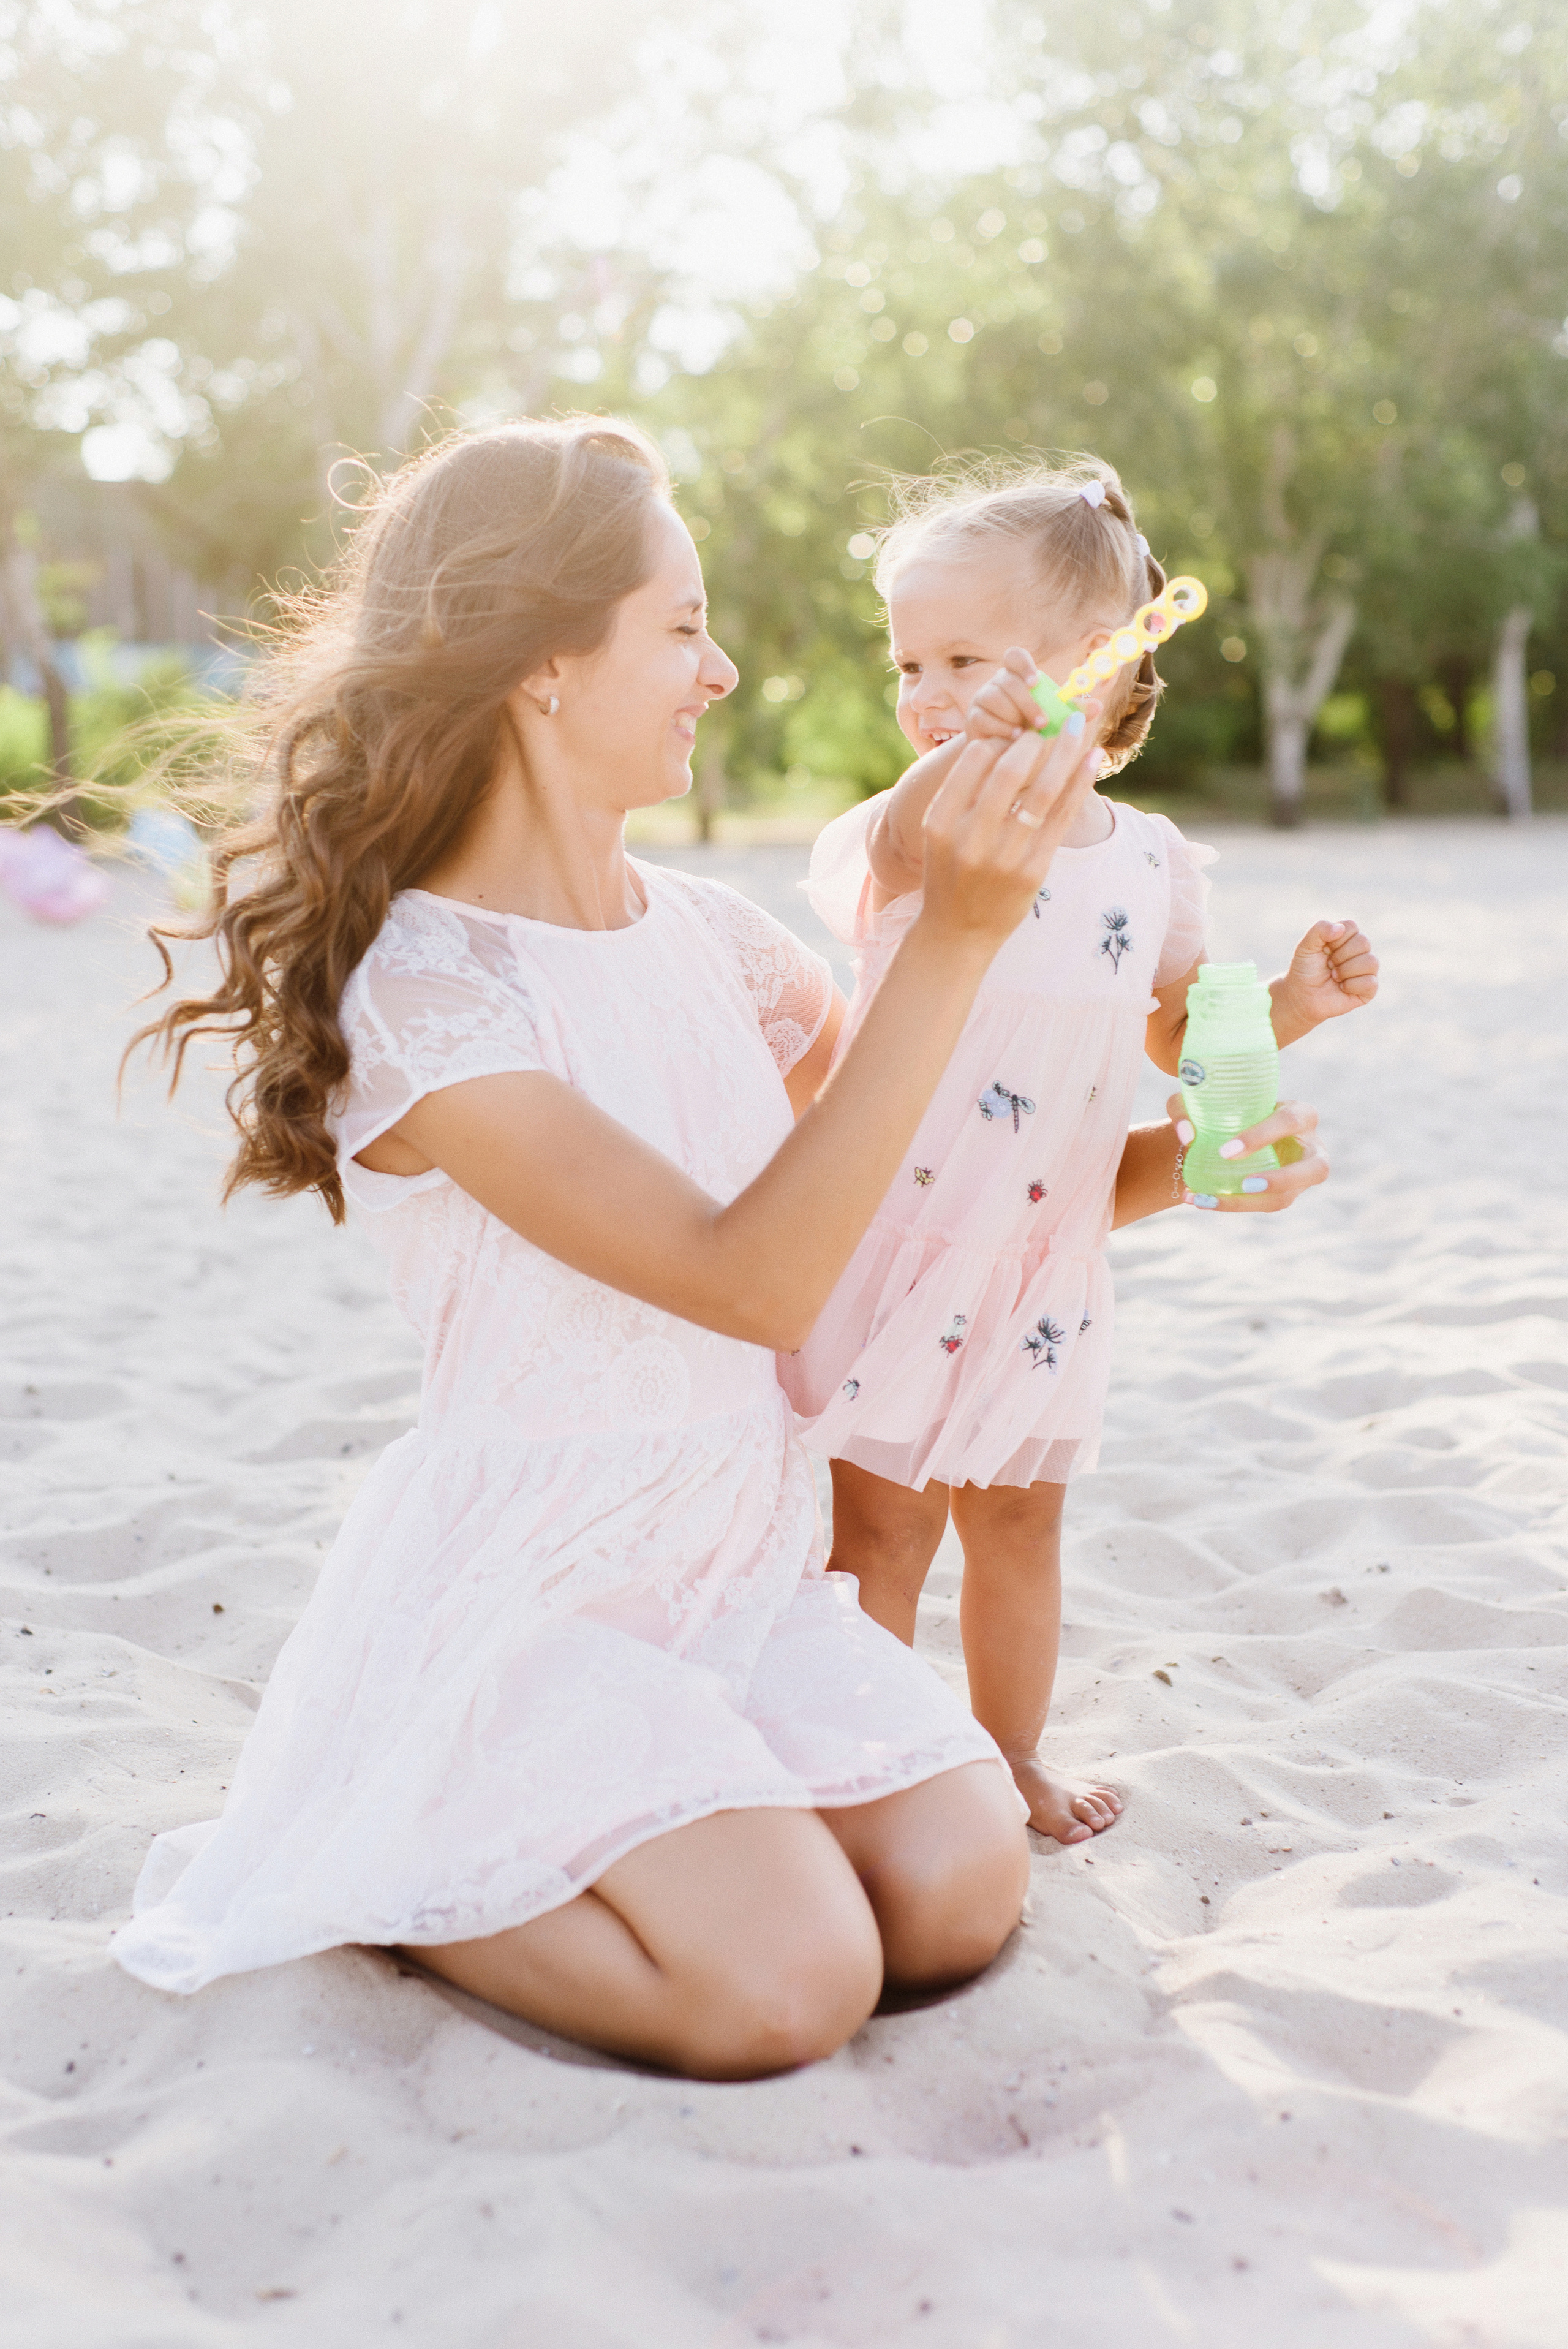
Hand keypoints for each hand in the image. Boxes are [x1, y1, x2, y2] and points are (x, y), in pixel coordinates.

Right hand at [918, 721, 1105, 949]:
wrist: (957, 932)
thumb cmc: (950, 873)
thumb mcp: (941, 833)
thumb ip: (964, 793)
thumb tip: (1003, 741)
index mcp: (941, 822)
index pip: (974, 761)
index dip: (1001, 737)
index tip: (1018, 728)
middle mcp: (970, 838)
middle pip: (1010, 771)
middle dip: (1035, 739)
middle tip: (1052, 721)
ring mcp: (1003, 857)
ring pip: (1041, 791)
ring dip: (1064, 752)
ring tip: (1077, 726)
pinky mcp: (1032, 872)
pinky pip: (1061, 817)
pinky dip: (1079, 783)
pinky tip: (1091, 759)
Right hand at [963, 646, 1111, 742]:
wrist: (1006, 756)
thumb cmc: (1033, 732)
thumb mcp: (1054, 721)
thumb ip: (1072, 712)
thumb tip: (1097, 707)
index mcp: (1017, 676)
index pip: (1015, 656)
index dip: (1024, 665)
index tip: (1035, 682)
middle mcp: (997, 683)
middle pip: (1007, 681)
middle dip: (1026, 702)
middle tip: (1042, 722)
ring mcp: (981, 699)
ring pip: (994, 698)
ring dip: (1013, 716)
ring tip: (1026, 734)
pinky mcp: (972, 718)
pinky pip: (983, 718)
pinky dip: (1000, 728)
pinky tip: (1013, 739)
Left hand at [1169, 1095, 1328, 1213]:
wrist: (1230, 1131)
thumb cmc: (1226, 1109)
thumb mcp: (1204, 1101)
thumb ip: (1186, 1107)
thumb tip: (1187, 1135)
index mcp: (1301, 1113)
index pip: (1290, 1121)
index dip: (1262, 1137)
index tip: (1226, 1151)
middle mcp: (1311, 1147)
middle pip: (1316, 1169)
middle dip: (1280, 1179)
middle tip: (1243, 1184)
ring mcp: (1302, 1176)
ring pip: (1287, 1197)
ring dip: (1248, 1203)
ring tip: (1207, 1200)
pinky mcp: (1287, 1194)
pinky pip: (1265, 1207)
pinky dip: (1232, 1206)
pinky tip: (1201, 1201)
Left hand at [1271, 919, 1378, 1043]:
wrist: (1301, 996)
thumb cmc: (1305, 970)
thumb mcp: (1306, 946)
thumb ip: (1319, 929)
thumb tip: (1340, 928)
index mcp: (1346, 937)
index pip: (1351, 926)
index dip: (1335, 939)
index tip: (1324, 950)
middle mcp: (1360, 951)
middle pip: (1363, 942)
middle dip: (1340, 956)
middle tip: (1329, 965)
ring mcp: (1366, 970)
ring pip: (1371, 962)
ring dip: (1346, 971)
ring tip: (1334, 977)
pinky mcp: (1369, 989)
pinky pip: (1370, 983)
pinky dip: (1351, 986)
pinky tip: (1342, 988)